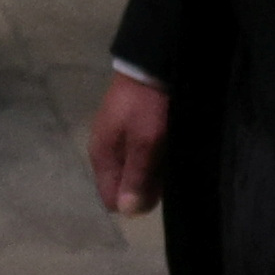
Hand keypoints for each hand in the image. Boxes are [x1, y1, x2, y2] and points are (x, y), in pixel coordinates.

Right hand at [86, 66, 168, 216]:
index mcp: (101, 156)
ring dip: (155, 168)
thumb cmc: (148, 104)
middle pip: (125, 185)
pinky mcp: (132, 126)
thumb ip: (137, 177)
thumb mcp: (145, 142)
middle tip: (171, 169)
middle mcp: (106, 150)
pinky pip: (143, 153)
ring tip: (173, 155)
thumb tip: (128, 213)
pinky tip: (170, 144)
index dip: (135, 200)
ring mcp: (118, 137)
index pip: (111, 198)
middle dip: (148, 184)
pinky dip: (157, 154)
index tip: (159, 189)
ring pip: (136, 169)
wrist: (153, 61)